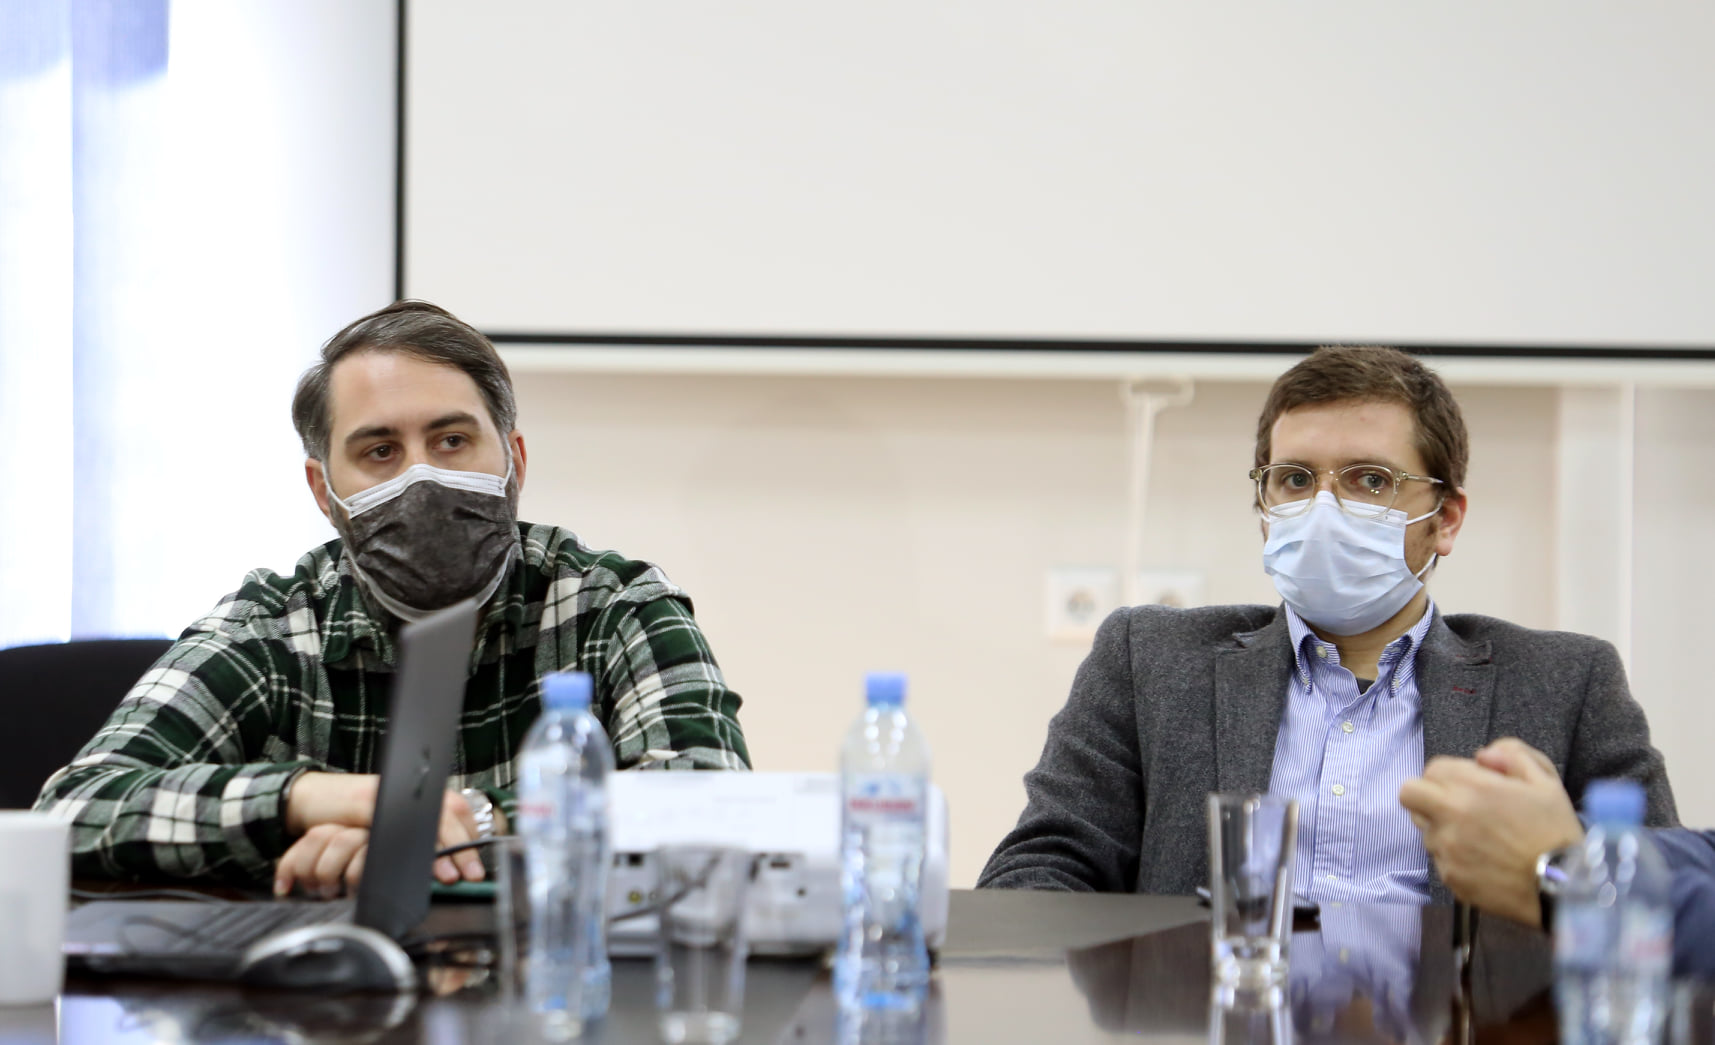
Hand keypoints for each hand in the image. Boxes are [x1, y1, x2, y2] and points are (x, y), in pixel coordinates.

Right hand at [279, 776, 487, 890]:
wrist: (313, 796)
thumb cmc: (353, 814)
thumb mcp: (390, 822)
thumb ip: (416, 835)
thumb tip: (447, 863)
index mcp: (419, 794)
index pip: (457, 812)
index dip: (470, 838)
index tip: (477, 866)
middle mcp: (409, 791)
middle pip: (448, 813)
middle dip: (463, 847)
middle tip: (473, 875)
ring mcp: (389, 794)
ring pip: (427, 817)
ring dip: (442, 848)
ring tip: (449, 875)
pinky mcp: (366, 802)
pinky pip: (393, 821)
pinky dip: (406, 841)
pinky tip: (413, 861)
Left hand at [1398, 738, 1584, 927]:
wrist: (1565, 886)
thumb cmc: (1556, 832)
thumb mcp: (1546, 782)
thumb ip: (1513, 755)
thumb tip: (1483, 754)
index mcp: (1472, 787)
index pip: (1433, 768)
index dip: (1451, 774)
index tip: (1472, 785)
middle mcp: (1451, 816)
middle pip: (1410, 794)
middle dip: (1428, 794)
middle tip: (1456, 805)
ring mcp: (1447, 848)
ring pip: (1424, 828)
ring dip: (1442, 826)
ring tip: (1479, 836)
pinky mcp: (1450, 876)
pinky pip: (1439, 858)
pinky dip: (1454, 856)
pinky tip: (1484, 859)